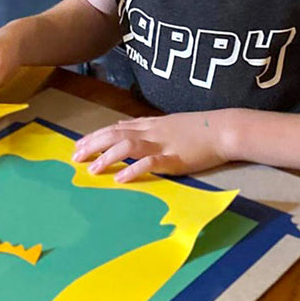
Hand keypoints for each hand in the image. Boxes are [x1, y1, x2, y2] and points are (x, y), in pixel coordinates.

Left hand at [72, 112, 229, 182]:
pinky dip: (134, 170)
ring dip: (108, 157)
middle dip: (93, 146)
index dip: (95, 136)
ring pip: (128, 146)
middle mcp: (152, 132)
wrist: (224, 129)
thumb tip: (121, 126)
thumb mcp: (167, 122)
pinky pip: (151, 163)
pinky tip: (121, 178)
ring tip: (92, 169)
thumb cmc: (198, 128)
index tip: (77, 145)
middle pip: (115, 135)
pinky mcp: (175, 159)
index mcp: (149, 125)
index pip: (115, 128)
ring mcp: (163, 145)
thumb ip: (143, 125)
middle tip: (75, 158)